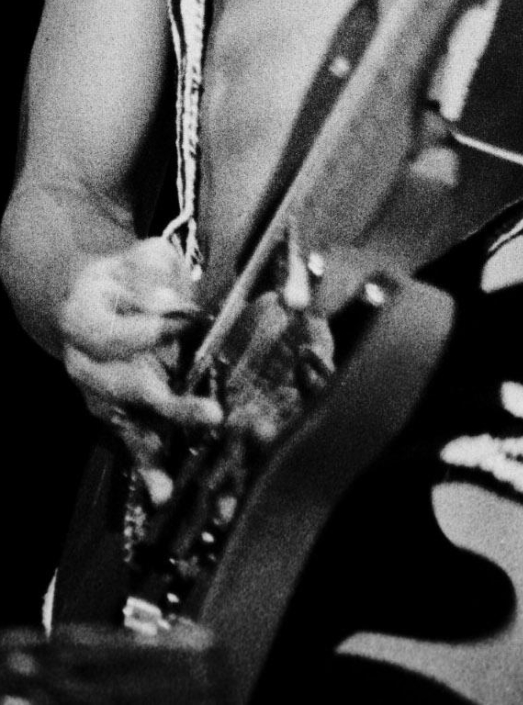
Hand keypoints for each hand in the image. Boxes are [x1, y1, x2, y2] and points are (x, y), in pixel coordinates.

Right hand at [60, 237, 221, 500]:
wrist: (93, 298)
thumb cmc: (129, 274)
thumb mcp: (143, 257)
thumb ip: (155, 275)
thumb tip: (174, 307)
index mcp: (82, 317)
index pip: (112, 334)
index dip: (150, 331)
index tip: (189, 322)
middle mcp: (83, 363)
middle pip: (124, 387)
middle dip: (169, 403)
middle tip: (213, 413)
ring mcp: (96, 395)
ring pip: (128, 424)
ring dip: (160, 449)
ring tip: (179, 479)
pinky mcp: (113, 415)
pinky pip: (130, 441)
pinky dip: (147, 468)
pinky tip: (162, 493)